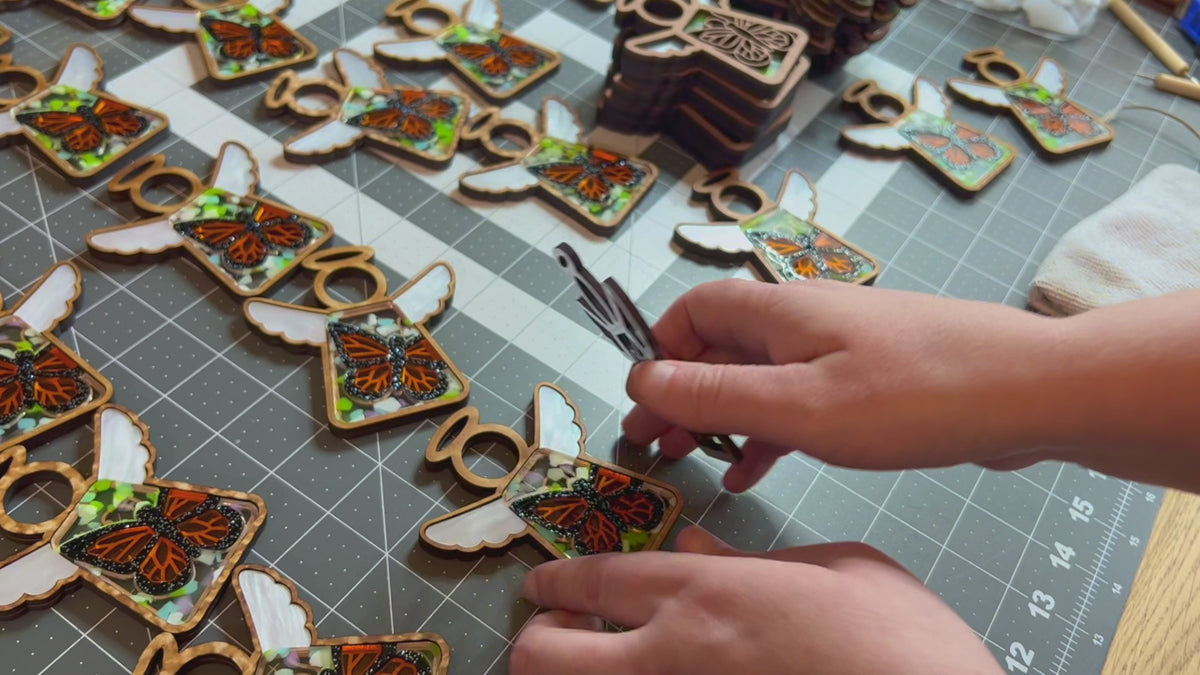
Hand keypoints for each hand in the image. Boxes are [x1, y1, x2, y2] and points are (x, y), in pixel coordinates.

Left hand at [511, 526, 1002, 674]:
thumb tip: (698, 551)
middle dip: (535, 639)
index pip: (596, 579)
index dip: (555, 580)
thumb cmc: (904, 646)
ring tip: (589, 663)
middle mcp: (671, 658)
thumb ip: (754, 558)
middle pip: (545, 655)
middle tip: (554, 631)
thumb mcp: (841, 570)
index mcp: (706, 595)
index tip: (540, 584)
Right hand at [623, 279, 1066, 490]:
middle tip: (650, 444)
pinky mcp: (871, 381)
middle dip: (680, 392)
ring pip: (760, 377)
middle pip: (722, 346)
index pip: (695, 310)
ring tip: (689, 462)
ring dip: (720, 416)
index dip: (658, 349)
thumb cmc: (911, 397)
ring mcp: (841, 349)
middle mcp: (804, 320)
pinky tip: (755, 469)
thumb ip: (716, 396)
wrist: (1029, 391)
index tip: (641, 400)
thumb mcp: (799, 406)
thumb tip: (641, 380)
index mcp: (779, 312)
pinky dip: (769, 431)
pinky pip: (801, 401)